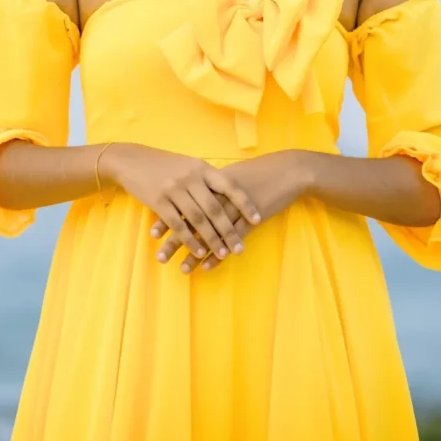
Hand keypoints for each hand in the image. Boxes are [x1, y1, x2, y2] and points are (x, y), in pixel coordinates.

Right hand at [103, 142, 261, 261]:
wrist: (131, 160)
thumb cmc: (164, 164)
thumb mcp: (188, 164)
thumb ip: (206, 178)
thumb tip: (229, 194)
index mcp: (201, 167)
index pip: (229, 186)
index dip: (244, 204)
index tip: (257, 219)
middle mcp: (190, 177)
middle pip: (215, 208)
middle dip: (229, 230)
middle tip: (240, 248)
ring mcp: (174, 189)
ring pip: (197, 219)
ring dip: (211, 239)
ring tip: (222, 254)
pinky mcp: (158, 201)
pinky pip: (177, 224)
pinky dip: (189, 240)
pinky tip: (198, 251)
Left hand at [150, 150, 308, 273]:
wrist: (288, 170)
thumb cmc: (258, 172)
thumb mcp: (231, 175)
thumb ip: (211, 185)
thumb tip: (194, 194)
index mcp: (211, 181)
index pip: (184, 202)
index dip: (168, 218)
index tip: (153, 233)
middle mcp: (219, 195)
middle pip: (192, 220)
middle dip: (176, 240)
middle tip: (160, 257)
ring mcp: (235, 208)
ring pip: (210, 234)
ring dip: (195, 253)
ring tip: (182, 269)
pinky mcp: (250, 220)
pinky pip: (230, 241)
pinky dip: (219, 256)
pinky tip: (207, 268)